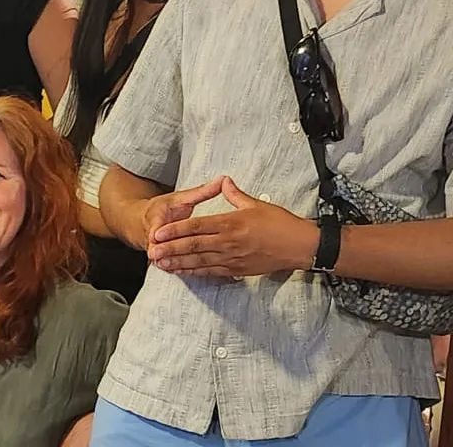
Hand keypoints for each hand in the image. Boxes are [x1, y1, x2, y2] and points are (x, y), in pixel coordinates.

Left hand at [147, 177, 317, 277]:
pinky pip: (212, 272)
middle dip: (170, 249)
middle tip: (152, 251)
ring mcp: (232, 258)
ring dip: (179, 263)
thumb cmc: (280, 223)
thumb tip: (224, 181)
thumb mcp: (256, 204)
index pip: (196, 226)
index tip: (158, 233)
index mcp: (230, 223)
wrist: (300, 246)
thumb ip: (235, 195)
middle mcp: (228, 242)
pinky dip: (196, 272)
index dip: (175, 230)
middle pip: (193, 246)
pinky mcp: (238, 269)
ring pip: (200, 261)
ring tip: (161, 264)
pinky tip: (183, 272)